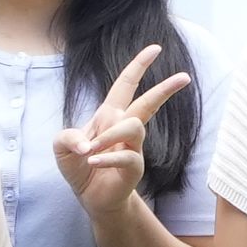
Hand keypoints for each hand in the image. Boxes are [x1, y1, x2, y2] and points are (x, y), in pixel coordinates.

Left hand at [56, 46, 192, 219]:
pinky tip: (93, 162)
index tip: (156, 49)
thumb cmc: (79, 167)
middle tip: (185, 77)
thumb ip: (67, 137)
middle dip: (165, 89)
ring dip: (109, 135)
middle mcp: (125, 128)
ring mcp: (133, 147)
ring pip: (133, 127)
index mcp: (109, 115)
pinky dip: (106, 158)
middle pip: (148, 103)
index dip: (139, 66)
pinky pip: (125, 156)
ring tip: (90, 150)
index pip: (126, 86)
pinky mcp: (134, 167)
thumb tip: (86, 143)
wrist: (91, 198)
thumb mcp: (61, 148)